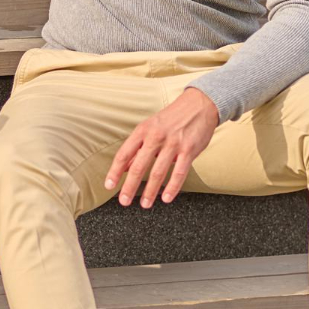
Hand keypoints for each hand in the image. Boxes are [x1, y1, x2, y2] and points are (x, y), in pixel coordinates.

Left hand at [105, 88, 219, 207]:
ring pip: (158, 172)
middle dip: (129, 186)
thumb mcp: (150, 127)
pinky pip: (179, 172)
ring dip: (150, 191)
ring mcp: (173, 144)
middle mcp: (155, 137)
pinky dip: (172, 187)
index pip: (124, 154)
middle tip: (124, 201)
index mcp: (142, 130)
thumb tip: (124, 167)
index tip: (109, 185)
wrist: (199, 105)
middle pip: (139, 166)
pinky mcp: (189, 150)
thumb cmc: (171, 118)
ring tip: (144, 204)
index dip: (115, 171)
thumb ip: (137, 147)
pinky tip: (166, 198)